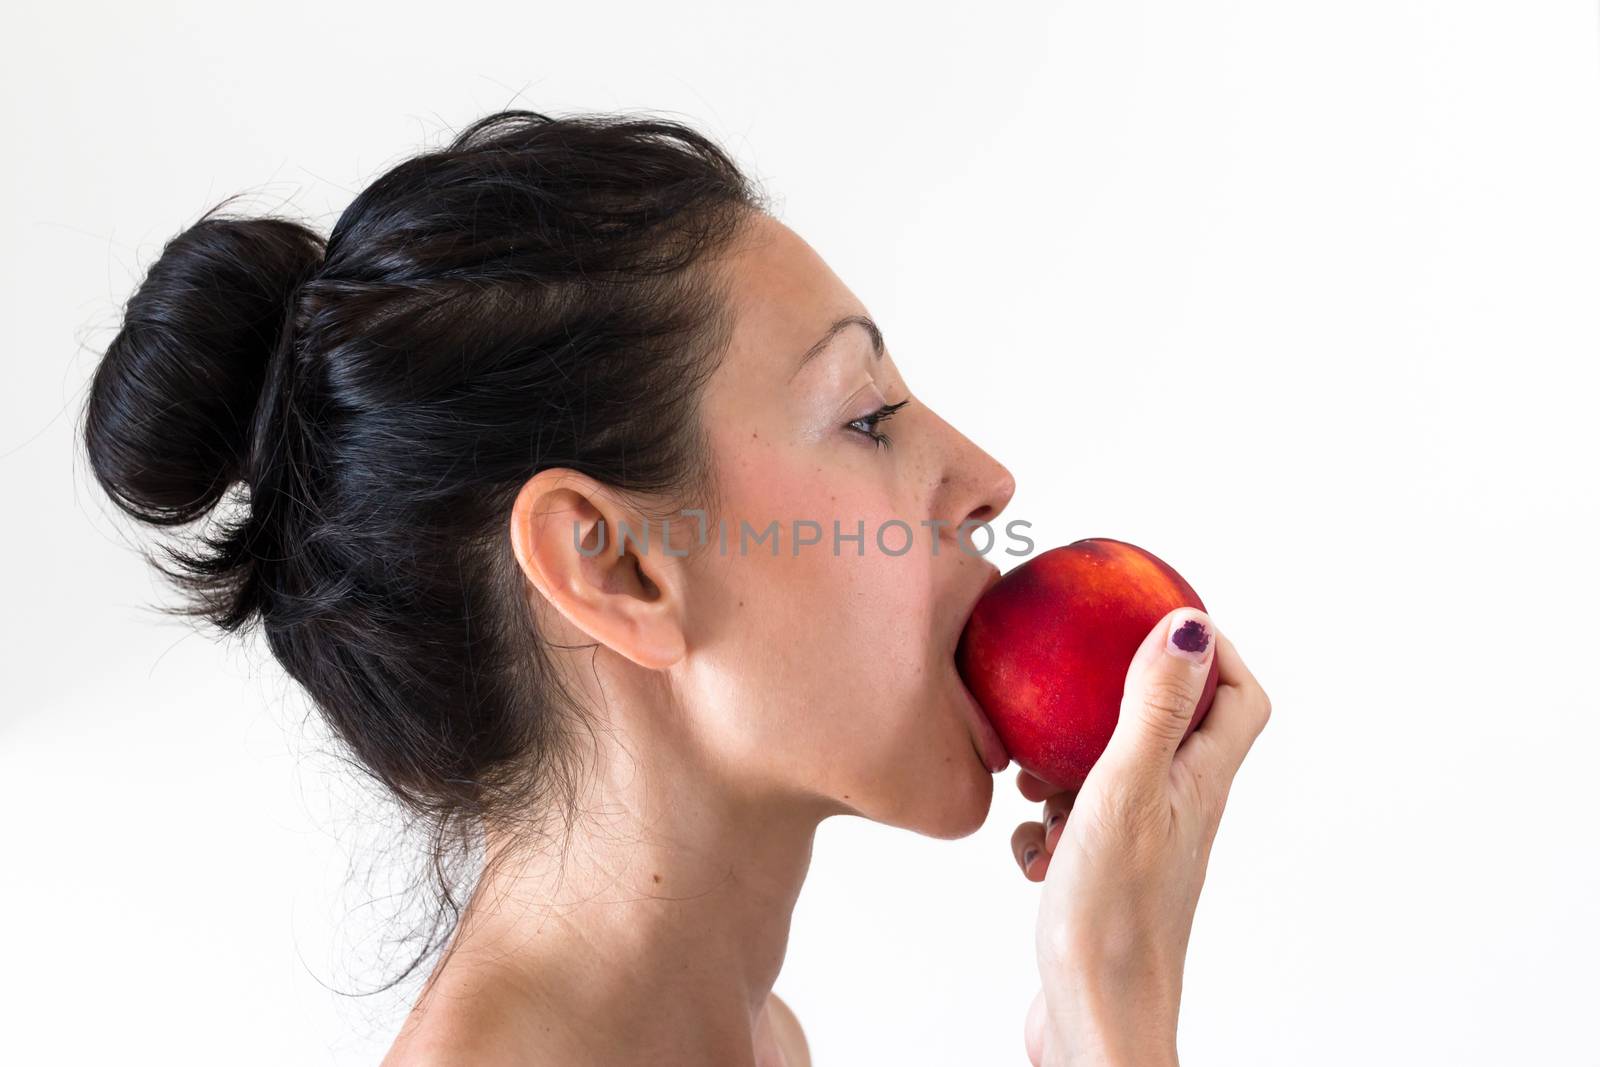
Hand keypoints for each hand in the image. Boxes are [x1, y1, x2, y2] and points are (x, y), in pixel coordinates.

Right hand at [1010, 608, 1270, 1066]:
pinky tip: (1028, 848)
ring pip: (1114, 778)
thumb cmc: (1114, 913)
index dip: (1216, 651)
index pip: (1241, 699)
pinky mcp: (1106, 882)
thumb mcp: (1126, 789)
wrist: (1097, 1020)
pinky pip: (1078, 828)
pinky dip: (1048, 825)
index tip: (1162, 618)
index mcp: (1202, 784)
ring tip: (1032, 780)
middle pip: (1174, 731)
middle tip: (1073, 688)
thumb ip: (1153, 708)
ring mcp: (1145, 849)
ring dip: (1069, 767)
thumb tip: (1187, 624)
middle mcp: (1183, 812)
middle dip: (1122, 699)